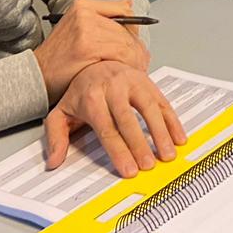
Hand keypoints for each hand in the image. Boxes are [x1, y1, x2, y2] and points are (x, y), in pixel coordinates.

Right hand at [33, 0, 149, 104]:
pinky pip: (117, 56)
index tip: (137, 46)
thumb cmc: (58, 55)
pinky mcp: (86, 48)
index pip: (125, 13)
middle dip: (137, 50)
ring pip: (124, 44)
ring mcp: (85, 30)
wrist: (36, 74)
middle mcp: (84, 14)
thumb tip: (130, 4)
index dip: (135, 33)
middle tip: (142, 63)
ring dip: (134, 60)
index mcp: (83, 6)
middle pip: (126, 32)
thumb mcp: (77, 26)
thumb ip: (104, 14)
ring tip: (134, 70)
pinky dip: (124, 67)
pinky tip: (122, 74)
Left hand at [42, 60, 187, 177]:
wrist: (97, 63)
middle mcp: (113, 87)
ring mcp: (133, 82)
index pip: (106, 128)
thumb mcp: (61, 113)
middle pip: (128, 119)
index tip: (128, 169)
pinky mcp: (148, 82)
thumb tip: (54, 161)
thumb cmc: (82, 93)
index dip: (118, 150)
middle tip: (149, 165)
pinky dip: (172, 120)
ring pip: (149, 107)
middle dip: (140, 144)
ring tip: (167, 154)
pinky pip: (162, 102)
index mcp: (91, 97)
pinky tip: (178, 137)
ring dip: (161, 132)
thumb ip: (56, 137)